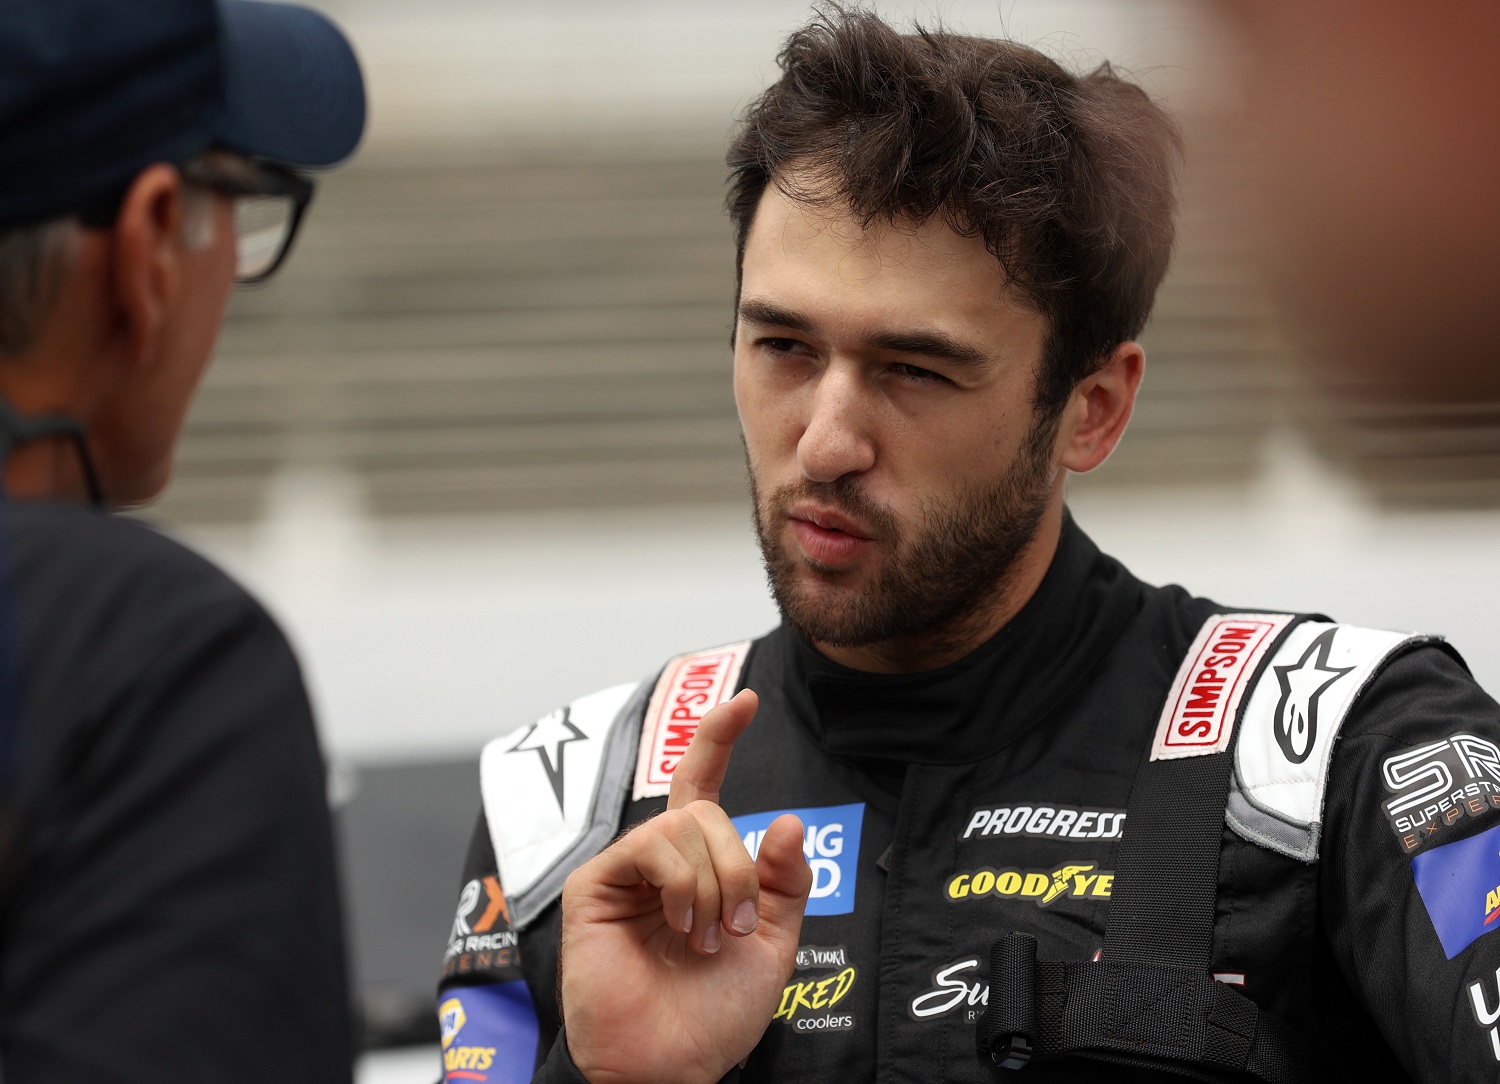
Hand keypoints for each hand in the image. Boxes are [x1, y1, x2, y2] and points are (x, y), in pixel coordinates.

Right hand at [559, 689, 812, 1083]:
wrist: (674, 1064)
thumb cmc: (715, 1012)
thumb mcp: (772, 942)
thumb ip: (782, 882)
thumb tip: (785, 820)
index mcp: (698, 865)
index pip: (703, 785)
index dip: (719, 737)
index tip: (746, 698)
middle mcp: (659, 859)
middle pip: (706, 809)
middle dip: (738, 865)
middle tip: (735, 927)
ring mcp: (624, 870)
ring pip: (683, 825)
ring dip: (714, 883)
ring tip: (705, 938)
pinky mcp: (594, 885)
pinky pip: (650, 846)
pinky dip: (681, 884)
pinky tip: (679, 927)